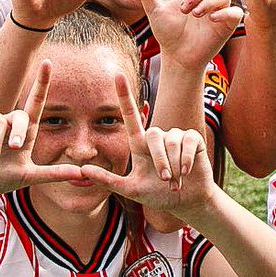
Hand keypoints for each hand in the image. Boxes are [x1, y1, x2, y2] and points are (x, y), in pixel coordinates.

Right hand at [0, 61, 83, 198]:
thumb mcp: (28, 176)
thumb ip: (53, 173)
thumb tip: (82, 172)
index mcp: (24, 130)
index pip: (36, 102)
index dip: (42, 82)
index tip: (48, 62)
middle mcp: (8, 120)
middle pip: (21, 116)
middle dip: (19, 133)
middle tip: (16, 149)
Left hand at [78, 73, 212, 212]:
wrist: (186, 201)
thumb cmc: (157, 195)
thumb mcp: (131, 189)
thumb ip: (107, 181)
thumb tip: (82, 170)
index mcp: (139, 144)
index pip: (130, 115)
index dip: (124, 95)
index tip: (117, 75)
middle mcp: (156, 136)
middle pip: (153, 135)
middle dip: (160, 161)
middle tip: (165, 180)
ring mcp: (175, 135)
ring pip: (171, 142)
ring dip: (173, 165)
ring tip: (175, 179)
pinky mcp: (192, 138)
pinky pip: (187, 142)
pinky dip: (186, 160)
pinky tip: (187, 171)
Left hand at [129, 0, 241, 70]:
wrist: (177, 56)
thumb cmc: (167, 33)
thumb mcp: (153, 8)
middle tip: (185, 10)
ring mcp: (221, 9)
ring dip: (207, 4)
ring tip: (195, 16)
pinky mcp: (229, 22)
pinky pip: (233, 11)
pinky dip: (222, 14)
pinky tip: (211, 21)